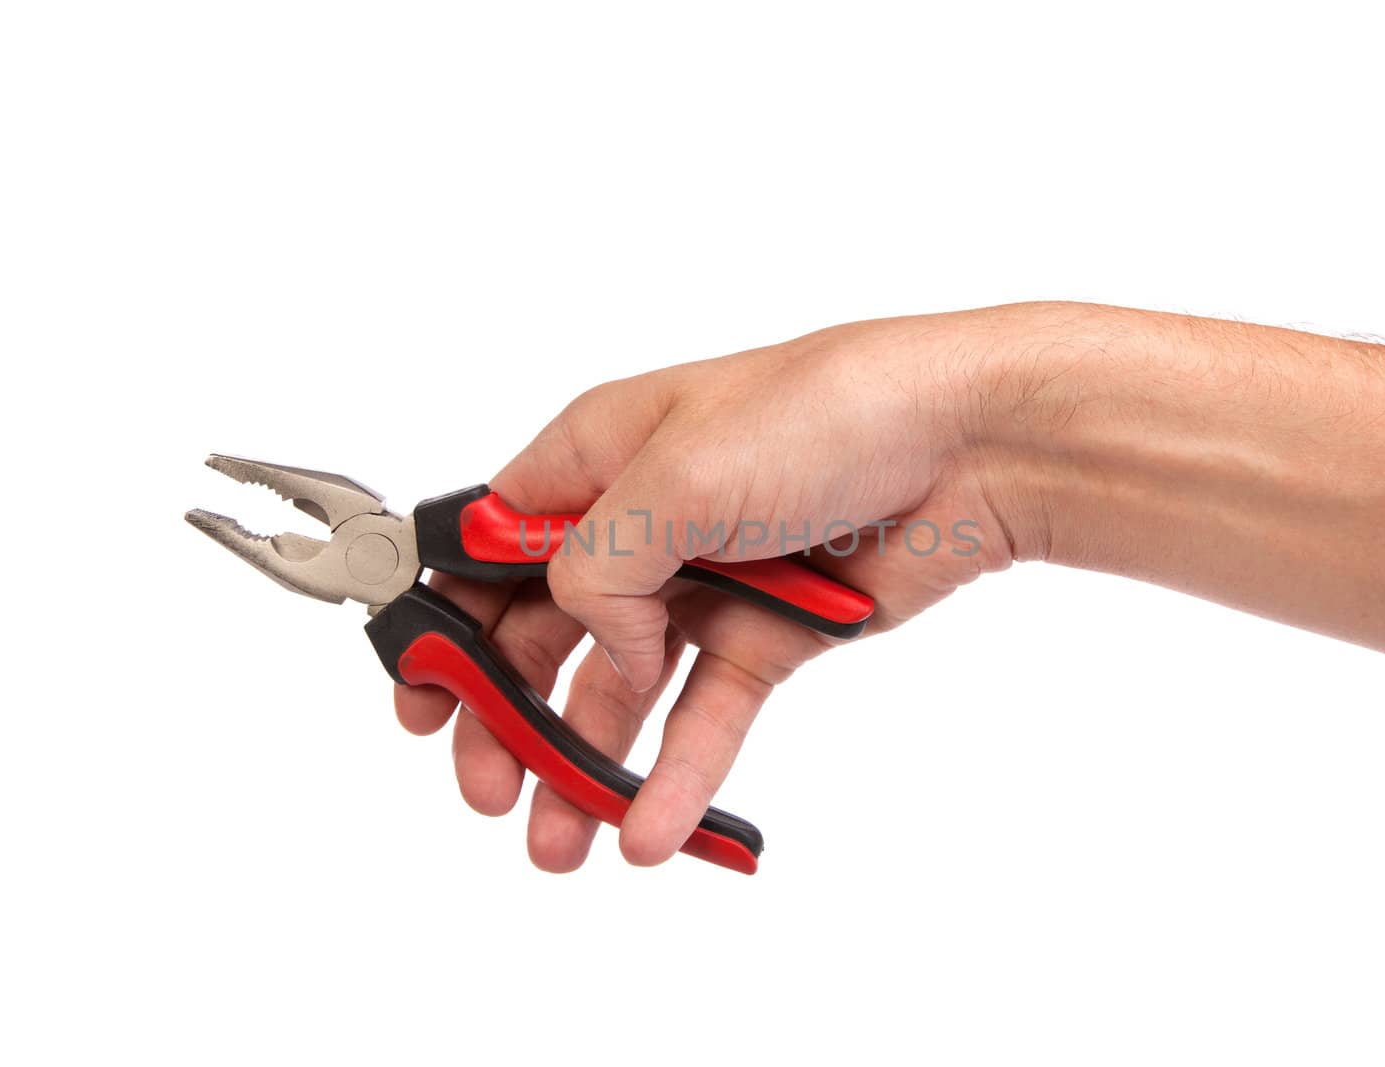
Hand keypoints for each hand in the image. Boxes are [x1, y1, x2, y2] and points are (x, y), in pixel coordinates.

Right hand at [391, 308, 1025, 869]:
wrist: (964, 447)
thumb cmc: (825, 414)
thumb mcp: (674, 478)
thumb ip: (596, 572)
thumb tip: (593, 644)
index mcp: (594, 458)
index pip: (485, 547)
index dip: (445, 625)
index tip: (420, 703)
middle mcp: (637, 522)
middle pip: (543, 634)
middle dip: (506, 716)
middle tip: (488, 789)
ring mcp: (700, 584)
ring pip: (619, 690)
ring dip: (583, 765)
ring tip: (559, 841)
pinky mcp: (765, 636)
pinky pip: (705, 716)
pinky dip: (675, 772)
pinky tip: (652, 829)